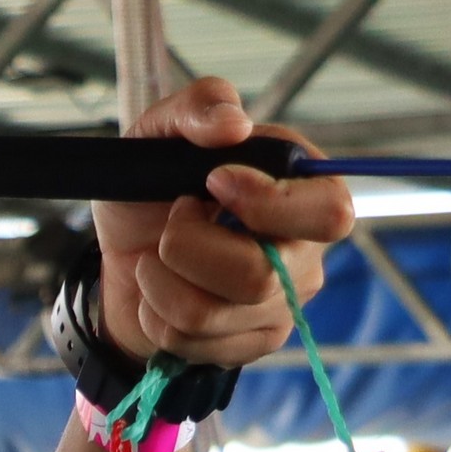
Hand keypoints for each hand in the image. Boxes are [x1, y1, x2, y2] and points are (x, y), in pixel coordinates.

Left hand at [96, 78, 350, 369]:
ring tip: (155, 259)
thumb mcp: (161, 133)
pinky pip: (189, 344)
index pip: (329, 212)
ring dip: (157, 281)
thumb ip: (197, 106)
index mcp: (306, 191)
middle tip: (172, 221)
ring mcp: (278, 305)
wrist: (120, 258)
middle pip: (258, 275)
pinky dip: (152, 315)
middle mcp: (305, 253)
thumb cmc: (153, 190)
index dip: (267, 203)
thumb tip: (233, 124)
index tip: (211, 182)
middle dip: (186, 247)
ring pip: (207, 314)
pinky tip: (159, 295)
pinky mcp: (246, 345)